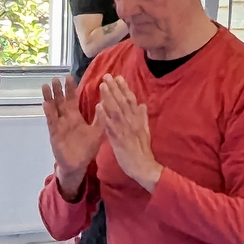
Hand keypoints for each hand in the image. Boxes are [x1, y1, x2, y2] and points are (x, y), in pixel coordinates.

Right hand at [42, 76, 103, 196]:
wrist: (78, 165)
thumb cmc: (86, 149)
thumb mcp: (97, 132)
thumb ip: (100, 119)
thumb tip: (104, 104)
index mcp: (75, 117)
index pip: (72, 99)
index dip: (70, 89)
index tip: (69, 77)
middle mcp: (66, 119)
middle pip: (60, 101)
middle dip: (58, 90)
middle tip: (55, 77)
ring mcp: (59, 126)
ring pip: (53, 109)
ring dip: (50, 98)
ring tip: (46, 86)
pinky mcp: (55, 134)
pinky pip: (52, 121)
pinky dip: (49, 113)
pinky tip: (46, 104)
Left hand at [95, 74, 163, 192]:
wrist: (144, 166)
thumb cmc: (143, 150)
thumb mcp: (145, 131)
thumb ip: (143, 117)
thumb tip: (142, 104)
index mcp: (138, 119)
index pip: (131, 100)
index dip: (124, 88)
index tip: (118, 77)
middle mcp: (132, 122)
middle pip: (122, 102)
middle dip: (114, 88)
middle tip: (107, 76)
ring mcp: (125, 130)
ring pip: (116, 110)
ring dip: (109, 97)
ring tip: (102, 85)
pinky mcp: (118, 139)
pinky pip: (110, 126)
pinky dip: (104, 115)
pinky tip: (98, 106)